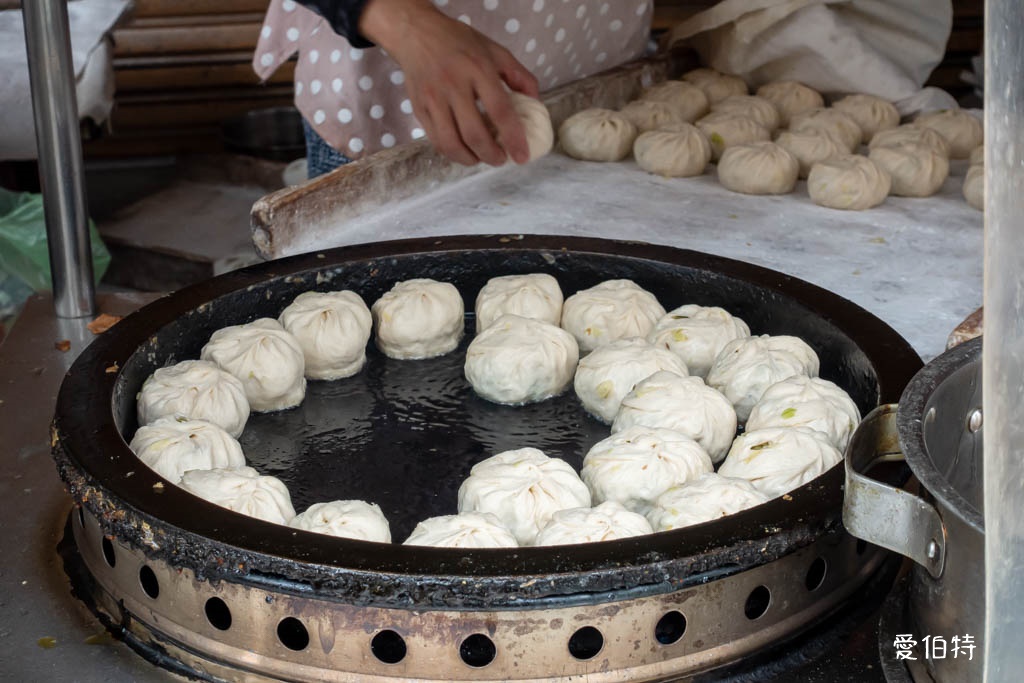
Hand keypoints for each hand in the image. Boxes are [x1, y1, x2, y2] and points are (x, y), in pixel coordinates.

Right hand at [360, 0, 538, 165]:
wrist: (416, 34)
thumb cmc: (460, 42)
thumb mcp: (495, 50)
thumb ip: (519, 75)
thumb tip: (535, 102)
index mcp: (478, 69)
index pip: (500, 110)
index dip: (513, 138)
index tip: (522, 156)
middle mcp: (454, 85)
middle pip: (474, 134)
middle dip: (491, 155)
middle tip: (501, 159)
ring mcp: (433, 99)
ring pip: (451, 143)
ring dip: (470, 159)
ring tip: (481, 158)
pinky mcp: (419, 109)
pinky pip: (436, 141)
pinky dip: (452, 152)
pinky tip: (463, 150)